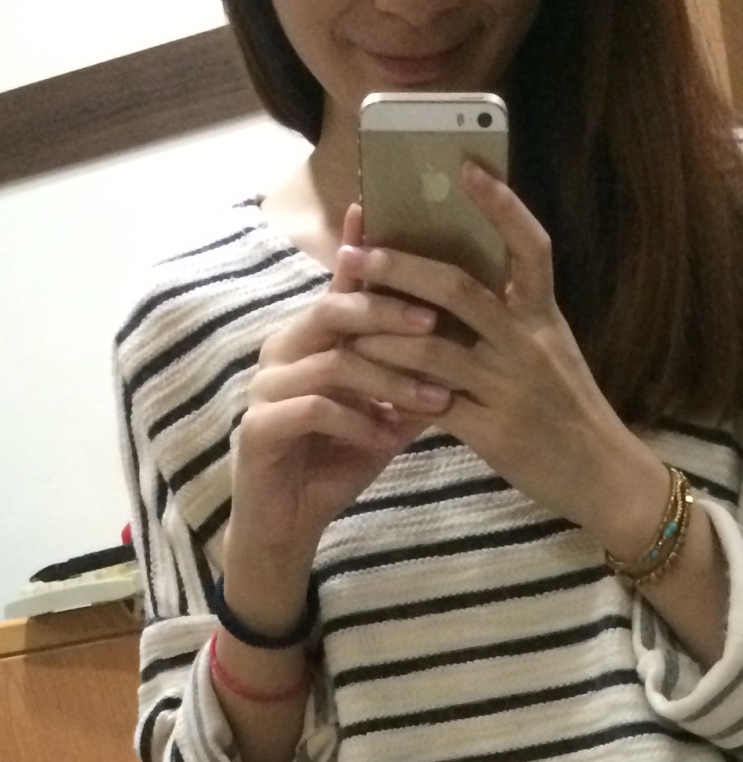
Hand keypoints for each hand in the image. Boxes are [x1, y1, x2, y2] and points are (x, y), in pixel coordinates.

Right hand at [224, 205, 453, 623]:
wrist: (288, 525)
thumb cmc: (333, 464)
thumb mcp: (383, 419)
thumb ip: (410, 384)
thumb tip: (465, 353)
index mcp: (307, 340)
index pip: (338, 288)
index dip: (361, 254)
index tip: (400, 235)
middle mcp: (281, 352)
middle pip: (333, 311)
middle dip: (387, 315)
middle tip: (434, 324)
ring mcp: (264, 387)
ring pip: (332, 362)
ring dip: (387, 380)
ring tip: (431, 400)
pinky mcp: (257, 427)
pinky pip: (314, 409)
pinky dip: (356, 422)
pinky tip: (385, 438)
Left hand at [349, 166, 671, 560]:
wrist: (604, 477)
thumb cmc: (571, 411)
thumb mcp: (554, 352)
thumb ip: (515, 317)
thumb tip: (459, 280)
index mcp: (546, 316)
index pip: (530, 247)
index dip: (501, 204)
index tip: (467, 167)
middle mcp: (529, 344)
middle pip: (458, 288)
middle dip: (400, 267)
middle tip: (356, 254)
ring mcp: (510, 388)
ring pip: (433, 348)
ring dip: (381, 330)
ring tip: (344, 318)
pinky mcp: (494, 432)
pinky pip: (430, 404)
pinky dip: (395, 390)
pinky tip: (366, 381)